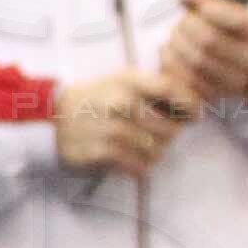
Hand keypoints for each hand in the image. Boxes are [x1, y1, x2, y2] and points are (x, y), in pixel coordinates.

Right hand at [54, 69, 195, 173]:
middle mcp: (120, 102)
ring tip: (139, 146)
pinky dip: (139, 167)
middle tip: (155, 134)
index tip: (192, 116)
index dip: (191, 106)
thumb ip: (157, 86)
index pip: (174, 92)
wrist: (50, 116)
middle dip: (169, 135)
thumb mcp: (122, 80)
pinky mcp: (99, 152)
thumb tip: (196, 106)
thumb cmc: (96, 98)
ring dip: (153, 153)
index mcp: (128, 80)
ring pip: (157, 151)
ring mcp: (110, 128)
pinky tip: (128, 159)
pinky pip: (139, 167)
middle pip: (171, 129)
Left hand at [160, 0, 247, 108]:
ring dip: (175, 45)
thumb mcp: (226, 15)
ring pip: (195, 62)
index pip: (237, 20)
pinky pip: (185, 81)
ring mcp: (234, 84)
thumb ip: (206, 1)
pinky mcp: (213, 97)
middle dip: (186, 27)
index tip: (199, 7)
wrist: (244, 74)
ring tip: (173, 39)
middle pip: (209, 40)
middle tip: (180, 24)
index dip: (210, 9)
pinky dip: (170, 64)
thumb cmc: (229, 38)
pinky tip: (169, 54)